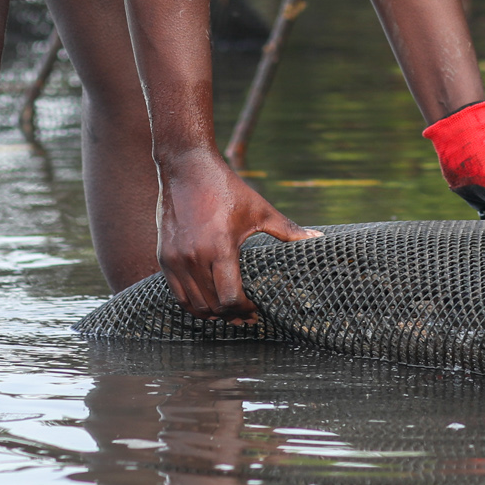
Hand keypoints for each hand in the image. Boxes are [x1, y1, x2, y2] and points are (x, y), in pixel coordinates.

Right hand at [156, 149, 312, 318]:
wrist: (186, 167)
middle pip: (214, 306)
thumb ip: (288, 230)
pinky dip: (193, 304)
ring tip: (228, 313)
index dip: (246, 310)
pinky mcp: (165, 257)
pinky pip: (178, 294)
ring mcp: (176, 258)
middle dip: (232, 316)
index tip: (256, 309)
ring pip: (194, 304)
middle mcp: (194, 257)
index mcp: (220, 248)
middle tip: (246, 317)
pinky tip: (208, 303)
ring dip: (213, 314)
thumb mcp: (260, 210)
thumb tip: (319, 240)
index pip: (231, 298)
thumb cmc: (226, 188)